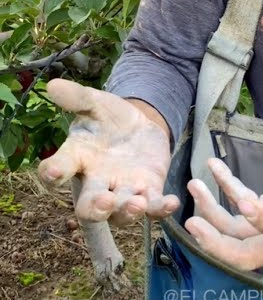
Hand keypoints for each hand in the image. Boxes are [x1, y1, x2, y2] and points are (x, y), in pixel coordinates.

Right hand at [37, 79, 178, 225]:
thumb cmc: (110, 118)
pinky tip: (173, 202)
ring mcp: (123, 190)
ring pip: (120, 214)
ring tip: (138, 203)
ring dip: (128, 212)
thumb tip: (53, 85)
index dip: (52, 174)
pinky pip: (153, 207)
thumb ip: (78, 98)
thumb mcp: (97, 104)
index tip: (55, 171)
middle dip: (95, 210)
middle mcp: (96, 182)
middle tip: (104, 202)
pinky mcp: (149, 190)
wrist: (139, 124)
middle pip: (87, 208)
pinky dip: (161, 209)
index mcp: (76, 159)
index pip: (55, 173)